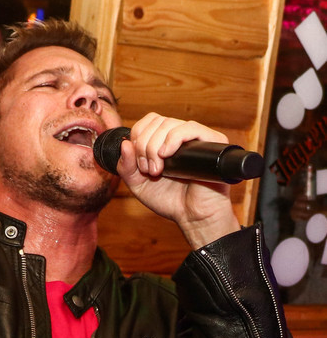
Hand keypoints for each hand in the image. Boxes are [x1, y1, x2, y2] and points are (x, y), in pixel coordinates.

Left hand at [115, 113, 240, 248]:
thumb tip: (124, 143)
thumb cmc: (170, 201)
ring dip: (155, 146)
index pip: (149, 121)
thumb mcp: (138, 184)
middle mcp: (181, 135)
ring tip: (157, 170)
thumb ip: (126, 167)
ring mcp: (197, 138)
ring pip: (170, 124)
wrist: (192, 216)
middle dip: (144, 145)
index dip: (138, 136)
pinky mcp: (213, 142)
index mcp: (165, 140)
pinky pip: (191, 128)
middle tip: (148, 170)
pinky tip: (167, 154)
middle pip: (157, 121)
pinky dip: (174, 138)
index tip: (138, 162)